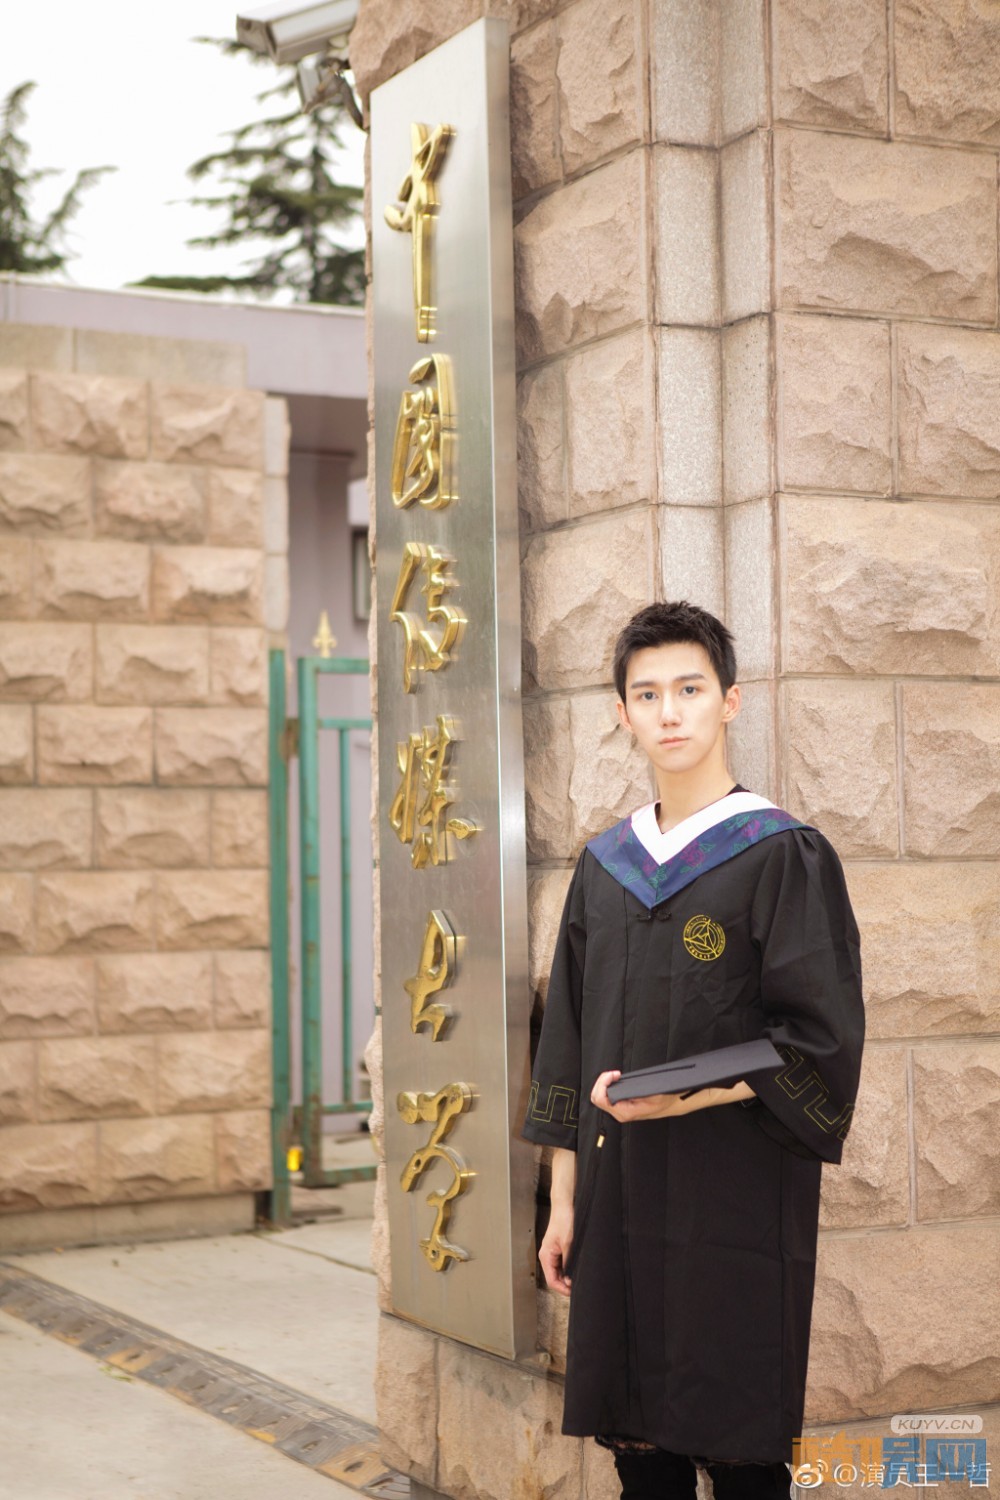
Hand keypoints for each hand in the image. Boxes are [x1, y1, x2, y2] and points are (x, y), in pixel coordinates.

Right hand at [538, 1203, 573, 1295]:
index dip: (562, 1289)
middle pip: (554, 1277)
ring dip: (567, 1276)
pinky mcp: (558, 1249)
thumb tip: (569, 1280)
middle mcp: (547, 1255)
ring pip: (558, 1271)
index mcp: (545, 1256)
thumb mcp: (568, 1244)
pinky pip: (562, 1264)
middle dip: (565, 1284)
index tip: (572, 1292)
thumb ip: (568, 1263)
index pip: (551, 1280)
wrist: (564, 1206)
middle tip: (577, 1287)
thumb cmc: (563, 1220)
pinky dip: (568, 1269)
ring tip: (577, 1279)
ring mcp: (552, 1252)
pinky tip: (576, 1269)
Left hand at [590, 1072, 755, 1122]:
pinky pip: (610, 1096)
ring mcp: (622, 1110)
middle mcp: (621, 1113)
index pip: (601, 1099)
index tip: (616, 1073)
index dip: (603, 1083)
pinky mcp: (625, 1105)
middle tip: (615, 1073)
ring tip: (617, 1075)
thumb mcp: (654, 1090)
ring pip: (602, 1097)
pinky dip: (611, 1085)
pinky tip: (620, 1079)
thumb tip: (622, 1082)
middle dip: (602, 1082)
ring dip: (606, 1083)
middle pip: (597, 1097)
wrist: (677, 1103)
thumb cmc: (668, 1096)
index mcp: (626, 1112)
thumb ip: (638, 1089)